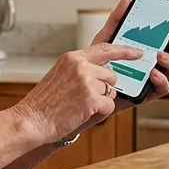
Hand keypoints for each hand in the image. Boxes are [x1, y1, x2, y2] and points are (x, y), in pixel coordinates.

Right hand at [13, 42, 142, 144]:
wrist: (30, 120)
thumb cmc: (43, 104)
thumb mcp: (59, 76)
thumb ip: (80, 70)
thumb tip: (103, 75)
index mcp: (72, 58)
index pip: (105, 48)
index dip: (124, 51)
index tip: (137, 52)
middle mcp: (80, 66)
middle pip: (111, 76)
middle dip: (104, 89)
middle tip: (84, 99)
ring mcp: (86, 81)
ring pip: (110, 92)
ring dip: (100, 102)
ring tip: (78, 106)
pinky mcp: (91, 98)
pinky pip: (109, 105)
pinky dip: (99, 113)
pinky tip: (81, 113)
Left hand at [90, 0, 168, 106]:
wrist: (88, 88)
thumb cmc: (100, 63)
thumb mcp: (106, 38)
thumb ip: (117, 19)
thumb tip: (127, 0)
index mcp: (150, 46)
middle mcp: (157, 62)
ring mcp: (155, 77)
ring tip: (161, 56)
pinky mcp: (148, 93)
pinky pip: (162, 88)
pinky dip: (161, 81)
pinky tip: (154, 74)